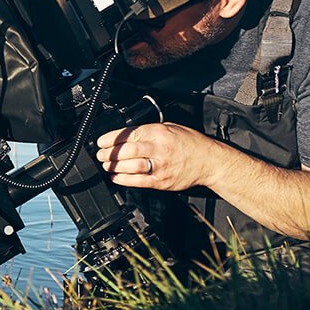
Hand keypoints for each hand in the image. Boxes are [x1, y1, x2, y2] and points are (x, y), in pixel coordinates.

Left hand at [94, 123, 221, 190]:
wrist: (209, 162)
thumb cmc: (190, 143)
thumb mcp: (171, 127)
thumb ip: (149, 131)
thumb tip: (126, 135)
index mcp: (160, 132)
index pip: (130, 134)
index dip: (111, 138)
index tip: (101, 141)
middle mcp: (159, 149)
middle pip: (128, 151)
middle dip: (109, 153)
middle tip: (100, 154)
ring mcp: (160, 166)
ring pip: (131, 167)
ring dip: (114, 166)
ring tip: (106, 165)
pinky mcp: (161, 182)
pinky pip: (138, 182)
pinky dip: (123, 180)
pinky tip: (115, 177)